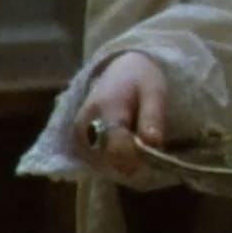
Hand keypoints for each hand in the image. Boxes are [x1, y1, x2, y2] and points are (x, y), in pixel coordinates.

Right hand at [73, 51, 166, 177]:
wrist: (119, 69)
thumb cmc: (140, 79)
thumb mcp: (155, 91)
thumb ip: (153, 118)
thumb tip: (154, 145)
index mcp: (105, 109)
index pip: (117, 147)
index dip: (138, 156)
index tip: (154, 150)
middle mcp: (84, 126)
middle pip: (110, 159)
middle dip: (133, 158)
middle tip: (147, 140)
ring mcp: (77, 135)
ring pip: (104, 163)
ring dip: (124, 158)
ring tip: (135, 135)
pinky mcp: (77, 142)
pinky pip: (98, 160)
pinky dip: (115, 157)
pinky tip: (125, 140)